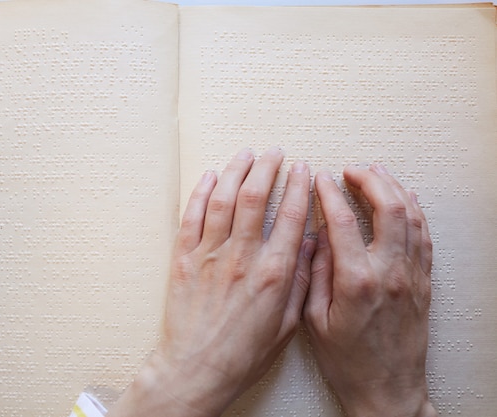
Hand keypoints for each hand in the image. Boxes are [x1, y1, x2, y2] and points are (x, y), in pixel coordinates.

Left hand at [107, 148, 313, 416]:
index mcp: (273, 272)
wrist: (197, 369)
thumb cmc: (244, 353)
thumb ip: (300, 280)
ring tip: (246, 154)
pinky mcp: (184, 259)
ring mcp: (209, 255)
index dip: (298, 186)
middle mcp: (241, 257)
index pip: (290, 215)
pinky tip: (210, 176)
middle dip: (267, 167)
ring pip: (223, 199)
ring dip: (236, 170)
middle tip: (274, 152)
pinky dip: (201, 192)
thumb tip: (308, 243)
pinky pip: (191, 216)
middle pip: (255, 197)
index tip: (302, 168)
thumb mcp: (286, 323)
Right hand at [303, 165, 435, 416]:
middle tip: (351, 170)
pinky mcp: (423, 283)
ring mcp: (411, 276)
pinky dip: (416, 211)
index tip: (320, 180)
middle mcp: (390, 273)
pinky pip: (425, 237)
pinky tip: (406, 199)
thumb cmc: (348, 362)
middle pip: (388, 208)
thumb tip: (318, 236)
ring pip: (411, 217)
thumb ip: (316, 274)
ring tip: (376, 173)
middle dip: (369, 180)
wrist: (388, 391)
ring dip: (394, 188)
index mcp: (357, 282)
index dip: (329, 194)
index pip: (342, 222)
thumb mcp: (315, 320)